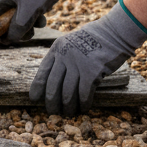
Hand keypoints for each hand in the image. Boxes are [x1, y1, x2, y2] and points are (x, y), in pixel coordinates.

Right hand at [0, 0, 86, 42]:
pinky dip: (33, 19)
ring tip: (37, 24)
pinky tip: (43, 17)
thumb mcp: (28, 13)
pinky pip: (26, 13)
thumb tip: (9, 39)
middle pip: (3, 19)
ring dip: (26, 26)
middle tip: (24, 35)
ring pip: (16, 18)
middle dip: (13, 30)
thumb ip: (17, 29)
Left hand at [30, 1, 146, 115]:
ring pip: (67, 92)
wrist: (112, 32)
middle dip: (51, 102)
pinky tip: (84, 109)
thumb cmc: (92, 40)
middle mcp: (64, 56)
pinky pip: (83, 93)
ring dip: (68, 107)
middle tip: (52, 112)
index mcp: (57, 48)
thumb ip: (62, 58)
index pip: (43, 71)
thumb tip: (55, 81)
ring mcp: (77, 64)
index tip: (34, 98)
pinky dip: (83, 104)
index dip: (37, 87)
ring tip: (68, 114)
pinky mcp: (91, 72)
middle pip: (53, 85)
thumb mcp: (70, 44)